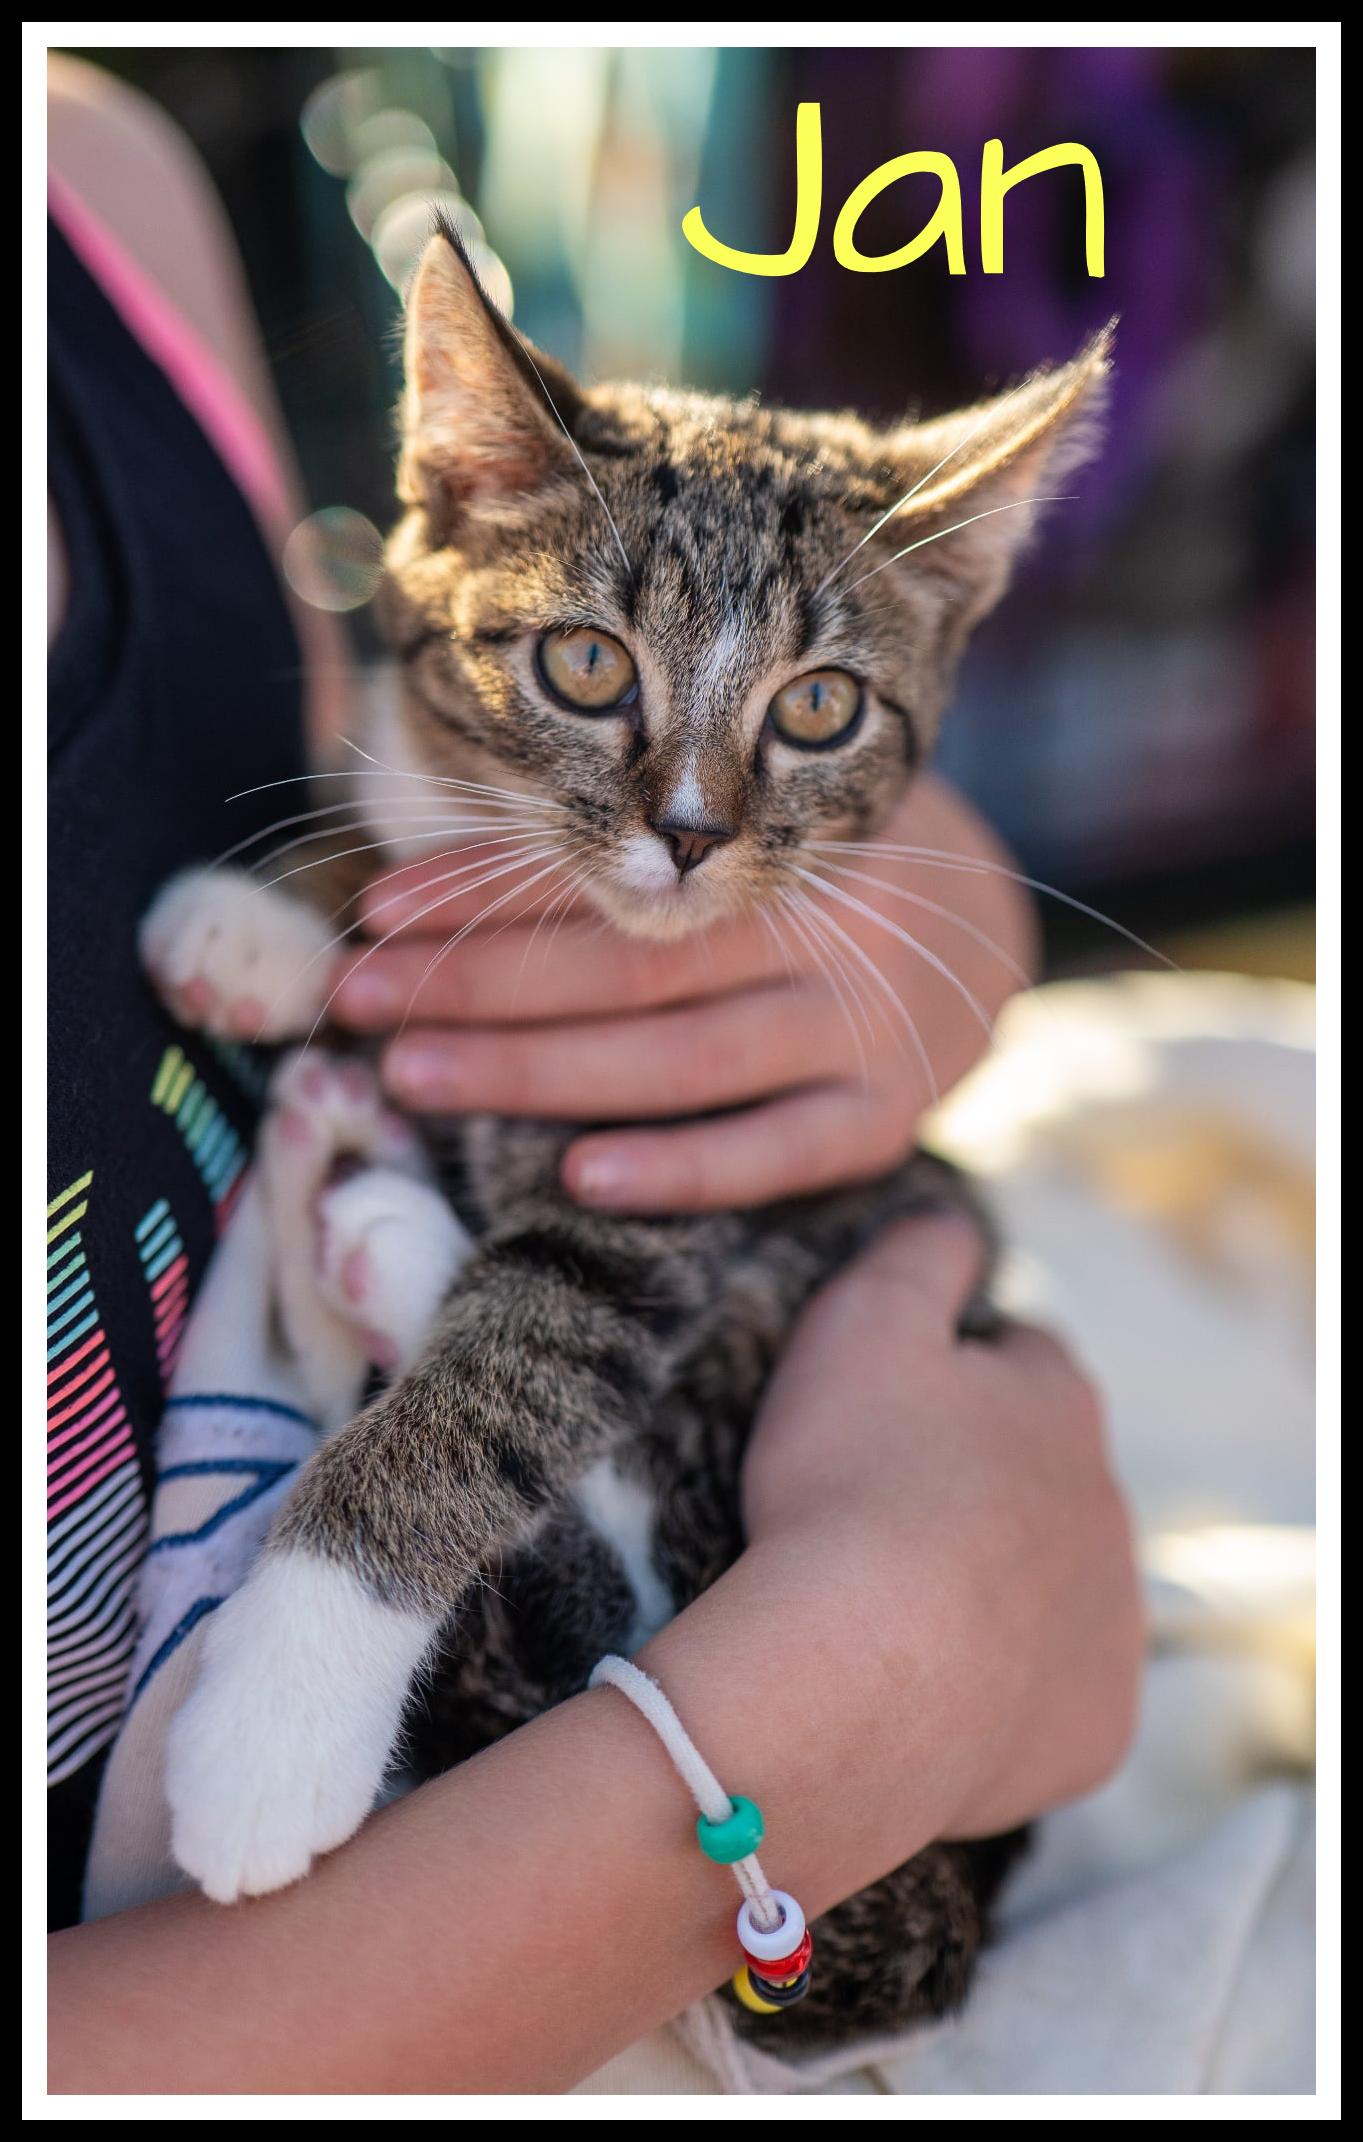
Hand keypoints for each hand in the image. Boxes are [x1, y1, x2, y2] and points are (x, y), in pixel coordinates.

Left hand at [329, 775, 1035, 1212]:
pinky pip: (773, 1154)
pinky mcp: (886, 1118)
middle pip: (630, 965)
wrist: (988, 929)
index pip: (614, 869)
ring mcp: (866, 1030)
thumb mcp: (751, 823)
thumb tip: (439, 876)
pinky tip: (578, 1181)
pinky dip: (678, 1170)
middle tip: (356, 1002)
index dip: (488, 891)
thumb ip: (638, 851)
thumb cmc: (812, 869)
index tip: (376, 911)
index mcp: (786, 837)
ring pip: (681, 1060)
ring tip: (413, 1079)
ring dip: (536, 1074)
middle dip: (477, 985)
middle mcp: (831, 926)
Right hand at [737, 1211, 1142, 1842]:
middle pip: (1046, 1476)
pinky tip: (929, 1686)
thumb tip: (953, 1221)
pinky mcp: (1098, 1726)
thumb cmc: (850, 1485)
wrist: (859, 1679)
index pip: (1023, 1357)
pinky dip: (1002, 1687)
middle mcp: (1110, 1507)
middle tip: (877, 1508)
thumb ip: (917, 1253)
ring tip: (895, 1604)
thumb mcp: (862, 1321)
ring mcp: (1111, 1623)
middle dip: (981, 1482)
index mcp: (1059, 1402)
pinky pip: (1051, 1694)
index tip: (890, 1402)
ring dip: (996, 1583)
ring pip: (1057, 1585)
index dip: (954, 1370)